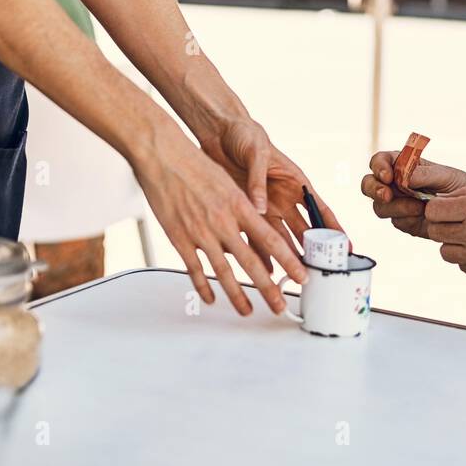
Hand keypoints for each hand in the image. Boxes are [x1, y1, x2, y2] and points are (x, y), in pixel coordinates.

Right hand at [134, 119, 307, 316]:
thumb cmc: (196, 163)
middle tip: (280, 306)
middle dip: (269, 288)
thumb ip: (242, 205)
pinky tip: (210, 299)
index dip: (288, 261)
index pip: (271, 239)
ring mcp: (201, 232)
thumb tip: (255, 223)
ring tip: (248, 310)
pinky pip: (194, 269)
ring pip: (224, 272)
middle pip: (252, 262)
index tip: (301, 276)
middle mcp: (224, 221)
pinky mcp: (179, 238)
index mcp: (240, 205)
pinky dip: (204, 286)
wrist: (164, 155)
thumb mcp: (229, 181)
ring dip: (237, 295)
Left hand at [203, 117, 343, 256]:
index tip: (346, 247)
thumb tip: (260, 207)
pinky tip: (264, 270)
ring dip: (287, 257)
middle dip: (312, 251)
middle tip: (319, 270)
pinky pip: (254, 235)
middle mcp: (284, 198)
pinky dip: (259, 252)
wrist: (219, 132)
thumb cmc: (245, 134)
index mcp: (296, 181)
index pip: (320, 209)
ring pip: (281, 237)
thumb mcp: (257, 153)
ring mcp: (265, 206)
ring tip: (294, 277)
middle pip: (303, 230)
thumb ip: (259, 180)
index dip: (334, 228)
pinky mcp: (245, 210)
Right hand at [361, 150, 465, 239]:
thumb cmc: (458, 186)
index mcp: (403, 165)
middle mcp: (395, 183)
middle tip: (386, 195)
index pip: (380, 161)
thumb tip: (404, 175)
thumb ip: (424, 174)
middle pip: (369, 184)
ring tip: (418, 207)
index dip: (379, 167)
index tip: (388, 176)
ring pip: (380, 206)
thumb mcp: (445, 175)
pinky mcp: (404, 221)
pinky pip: (396, 221)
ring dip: (396, 207)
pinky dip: (407, 218)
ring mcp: (397, 203)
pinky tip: (422, 215)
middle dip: (373, 189)